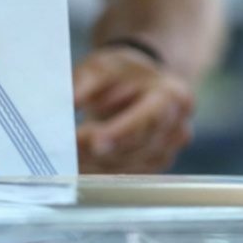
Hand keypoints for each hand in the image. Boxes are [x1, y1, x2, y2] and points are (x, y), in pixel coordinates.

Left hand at [74, 47, 193, 172]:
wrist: (140, 87)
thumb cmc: (122, 75)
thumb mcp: (103, 67)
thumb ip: (88, 81)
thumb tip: (72, 101)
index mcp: (173, 97)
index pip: (151, 118)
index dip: (122, 132)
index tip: (95, 141)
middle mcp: (176, 128)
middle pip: (138, 146)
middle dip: (100, 150)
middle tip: (68, 146)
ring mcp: (167, 151)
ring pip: (129, 166)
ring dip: (94, 162)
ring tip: (67, 152)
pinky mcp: (151, 167)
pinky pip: (123, 175)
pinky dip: (97, 170)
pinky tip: (77, 162)